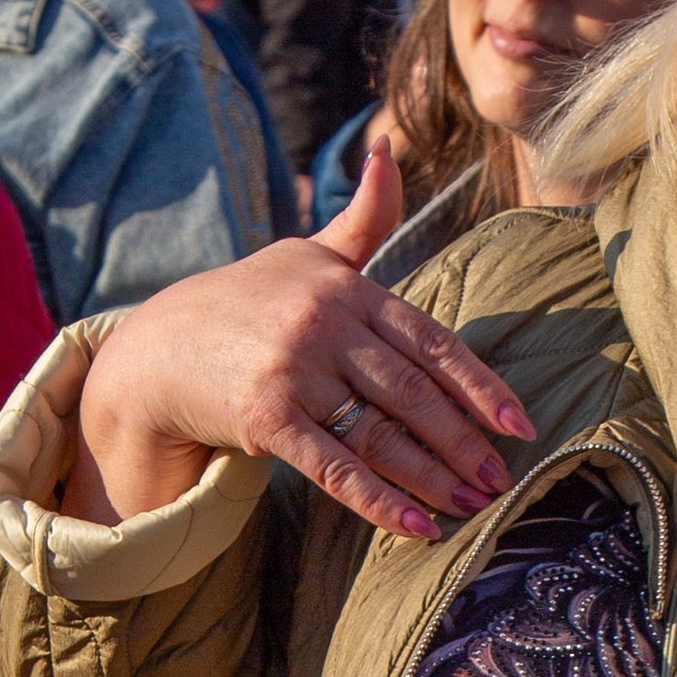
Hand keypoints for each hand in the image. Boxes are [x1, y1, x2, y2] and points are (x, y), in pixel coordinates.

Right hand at [67, 139, 534, 541]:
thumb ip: (363, 217)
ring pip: (381, 434)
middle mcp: (325, 324)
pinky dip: (380, 501)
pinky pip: (334, 467)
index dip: (479, 385)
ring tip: (474, 506)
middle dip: (464, 442)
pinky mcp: (264, 416)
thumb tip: (388, 147)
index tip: (518, 425)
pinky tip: (419, 528)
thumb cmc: (247, 300)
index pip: (431, 342)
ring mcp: (294, 370)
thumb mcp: (307, 252)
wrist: (158, 346)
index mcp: (348, 288)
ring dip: (434, 477)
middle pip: (413, 393)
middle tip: (503, 479)